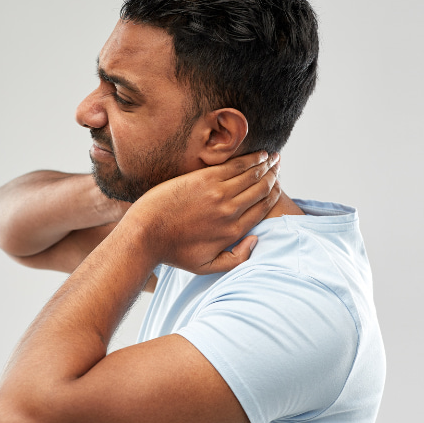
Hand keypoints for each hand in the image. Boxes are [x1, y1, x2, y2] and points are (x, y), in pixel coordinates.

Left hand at [126, 151, 280, 273]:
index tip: (277, 185)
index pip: (262, 208)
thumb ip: (235, 260)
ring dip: (265, 163)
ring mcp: (218, 193)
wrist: (145, 234)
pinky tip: (257, 155)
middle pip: (261, 189)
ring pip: (251, 174)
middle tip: (277, 166)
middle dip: (273, 176)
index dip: (274, 194)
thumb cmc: (173, 252)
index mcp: (233, 232)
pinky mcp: (204, 179)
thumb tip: (255, 240)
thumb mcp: (206, 267)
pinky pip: (234, 165)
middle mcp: (230, 211)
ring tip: (272, 157)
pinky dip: (249, 159)